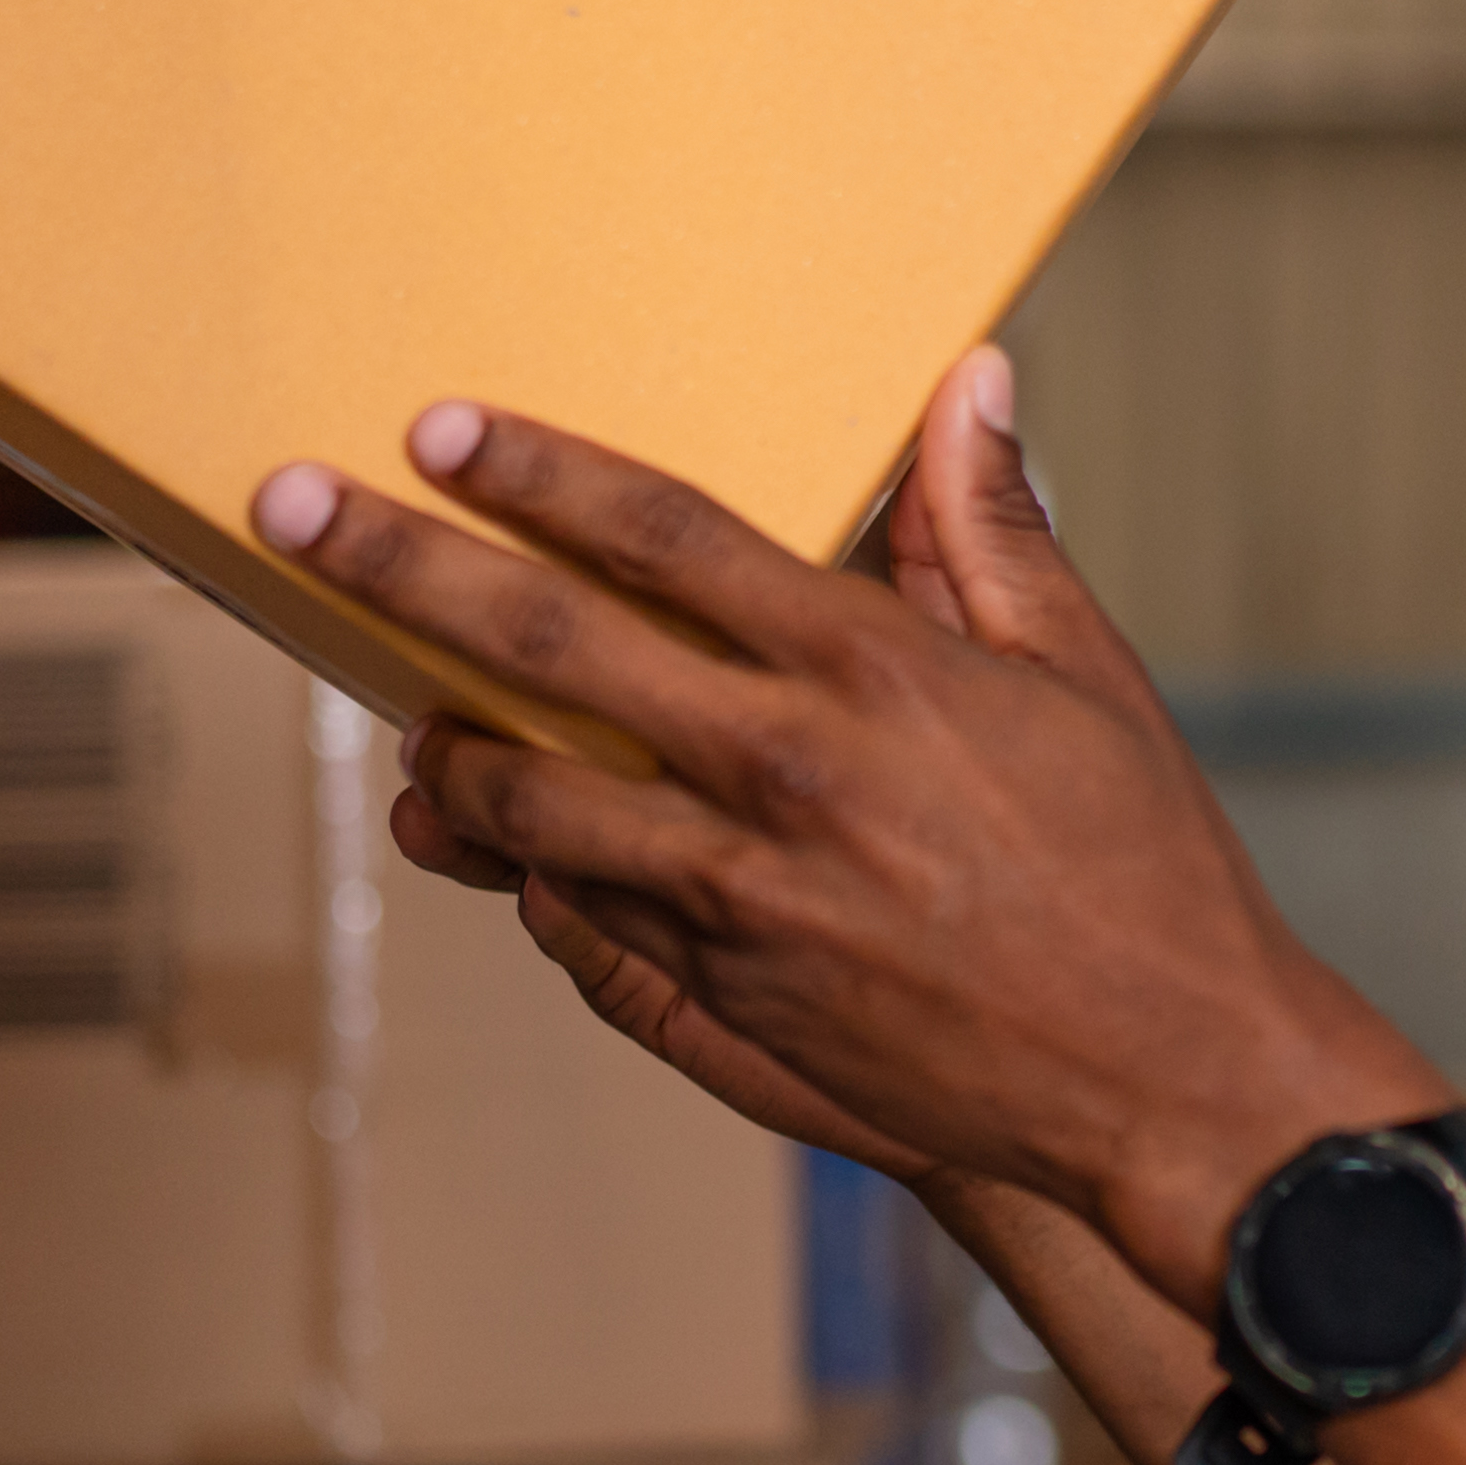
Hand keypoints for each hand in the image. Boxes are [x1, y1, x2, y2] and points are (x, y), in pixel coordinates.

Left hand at [256, 354, 1430, 1291]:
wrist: (1174, 1081)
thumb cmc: (1144, 870)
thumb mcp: (1085, 679)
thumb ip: (994, 532)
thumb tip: (968, 383)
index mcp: (875, 674)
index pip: (670, 537)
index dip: (543, 473)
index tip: (441, 426)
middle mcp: (788, 778)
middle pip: (551, 649)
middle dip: (404, 569)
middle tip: (292, 508)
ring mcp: (745, 902)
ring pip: (531, 808)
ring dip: (443, 754)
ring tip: (402, 725)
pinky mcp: (733, 1003)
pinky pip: (586, 929)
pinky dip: (534, 882)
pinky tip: (506, 855)